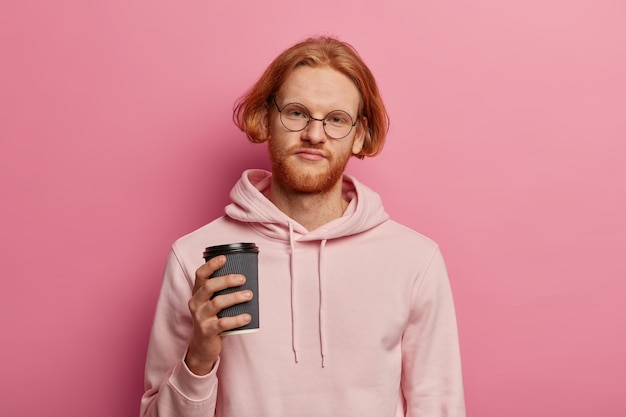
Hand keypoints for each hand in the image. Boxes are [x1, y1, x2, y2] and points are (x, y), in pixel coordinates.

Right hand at [184, 255, 252, 374]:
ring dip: (235, 297)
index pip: (200, 275)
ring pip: (217, 303)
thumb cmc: (212, 319)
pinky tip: (248, 317)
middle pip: (209, 286)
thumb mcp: (212, 303)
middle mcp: (195, 303)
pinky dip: (237, 319)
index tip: (224, 258)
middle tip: (243, 279)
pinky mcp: (207, 330)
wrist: (203, 346)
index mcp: (197, 293)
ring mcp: (200, 317)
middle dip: (227, 280)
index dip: (211, 265)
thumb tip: (247, 277)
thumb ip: (222, 292)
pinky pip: (222, 323)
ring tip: (249, 295)